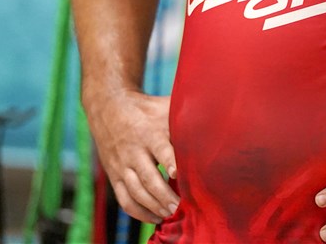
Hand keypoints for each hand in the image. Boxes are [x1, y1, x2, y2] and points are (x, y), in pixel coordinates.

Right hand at [85, 89, 178, 223]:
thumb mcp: (165, 107)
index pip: (160, 149)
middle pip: (148, 178)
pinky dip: (138, 212)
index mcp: (149, 133)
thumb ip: (186, 115)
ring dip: (154, 206)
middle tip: (180, 207)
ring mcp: (122, 165)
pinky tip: (154, 218)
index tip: (178, 174)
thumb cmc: (147, 109)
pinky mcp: (114, 176)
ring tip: (171, 215)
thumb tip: (217, 116)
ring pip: (136, 192)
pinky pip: (124, 199)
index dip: (169, 162)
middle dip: (165, 195)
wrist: (109, 107)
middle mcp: (134, 151)